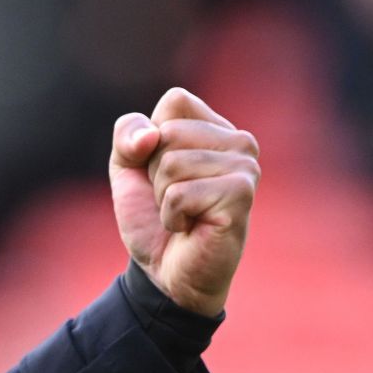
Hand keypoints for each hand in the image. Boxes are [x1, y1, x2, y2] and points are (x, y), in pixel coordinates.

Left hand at [109, 87, 259, 317]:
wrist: (164, 272)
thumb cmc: (152, 217)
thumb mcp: (126, 168)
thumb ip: (128, 136)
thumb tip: (151, 136)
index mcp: (215, 127)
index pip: (176, 100)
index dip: (150, 138)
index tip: (159, 170)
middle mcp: (239, 141)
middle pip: (170, 131)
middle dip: (154, 172)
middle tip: (172, 198)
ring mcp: (246, 167)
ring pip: (173, 162)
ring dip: (163, 196)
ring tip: (183, 213)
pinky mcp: (242, 195)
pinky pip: (180, 193)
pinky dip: (171, 215)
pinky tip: (190, 226)